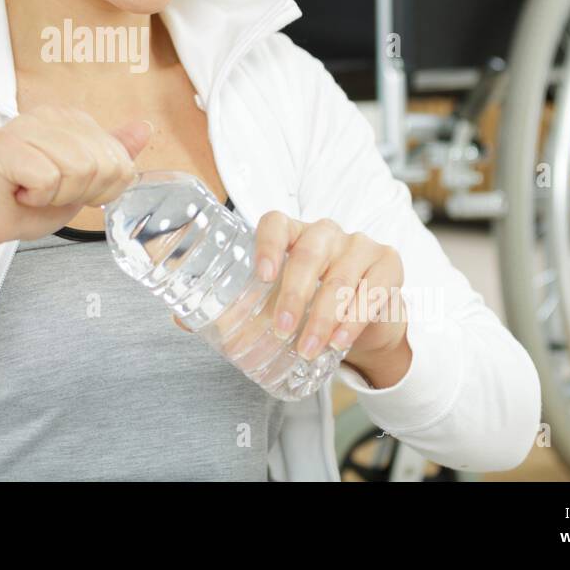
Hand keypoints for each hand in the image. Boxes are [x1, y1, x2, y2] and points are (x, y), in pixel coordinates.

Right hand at [0, 105, 152, 259]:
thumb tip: (145, 127)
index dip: (101, 189)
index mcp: (70, 119)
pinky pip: (48, 179)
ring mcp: (25, 126)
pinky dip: (37, 198)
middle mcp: (49, 114)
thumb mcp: (82, 182)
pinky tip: (20, 192)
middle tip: (48, 193)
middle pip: (101, 164)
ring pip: (78, 169)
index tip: (68, 190)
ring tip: (34, 191)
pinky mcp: (6, 145)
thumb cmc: (26, 202)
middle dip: (79, 193)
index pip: (119, 159)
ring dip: (57, 196)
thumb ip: (112, 155)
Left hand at [174, 213, 407, 371]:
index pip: (276, 222)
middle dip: (296, 292)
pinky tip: (339, 341)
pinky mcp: (388, 265)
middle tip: (281, 327)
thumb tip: (181, 321)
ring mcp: (360, 245)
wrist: (363, 323)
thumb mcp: (274, 303)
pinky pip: (373, 290)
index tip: (261, 275)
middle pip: (311, 251)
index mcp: (292, 233)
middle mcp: (326, 232)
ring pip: (342, 275)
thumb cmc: (309, 306)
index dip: (268, 243)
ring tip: (309, 347)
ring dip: (324, 315)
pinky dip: (354, 319)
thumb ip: (234, 307)